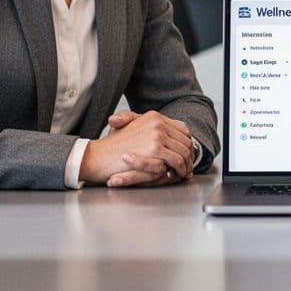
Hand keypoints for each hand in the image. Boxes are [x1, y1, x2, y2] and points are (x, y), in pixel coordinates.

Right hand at [80, 110, 195, 186]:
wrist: (99, 155)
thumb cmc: (113, 147)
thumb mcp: (131, 129)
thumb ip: (149, 128)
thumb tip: (168, 134)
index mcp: (153, 116)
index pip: (181, 129)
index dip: (186, 142)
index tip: (188, 153)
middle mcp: (157, 122)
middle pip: (185, 139)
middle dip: (189, 154)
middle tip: (190, 165)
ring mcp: (157, 134)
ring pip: (183, 150)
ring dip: (187, 163)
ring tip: (186, 172)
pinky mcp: (155, 148)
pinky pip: (176, 160)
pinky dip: (181, 168)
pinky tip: (179, 174)